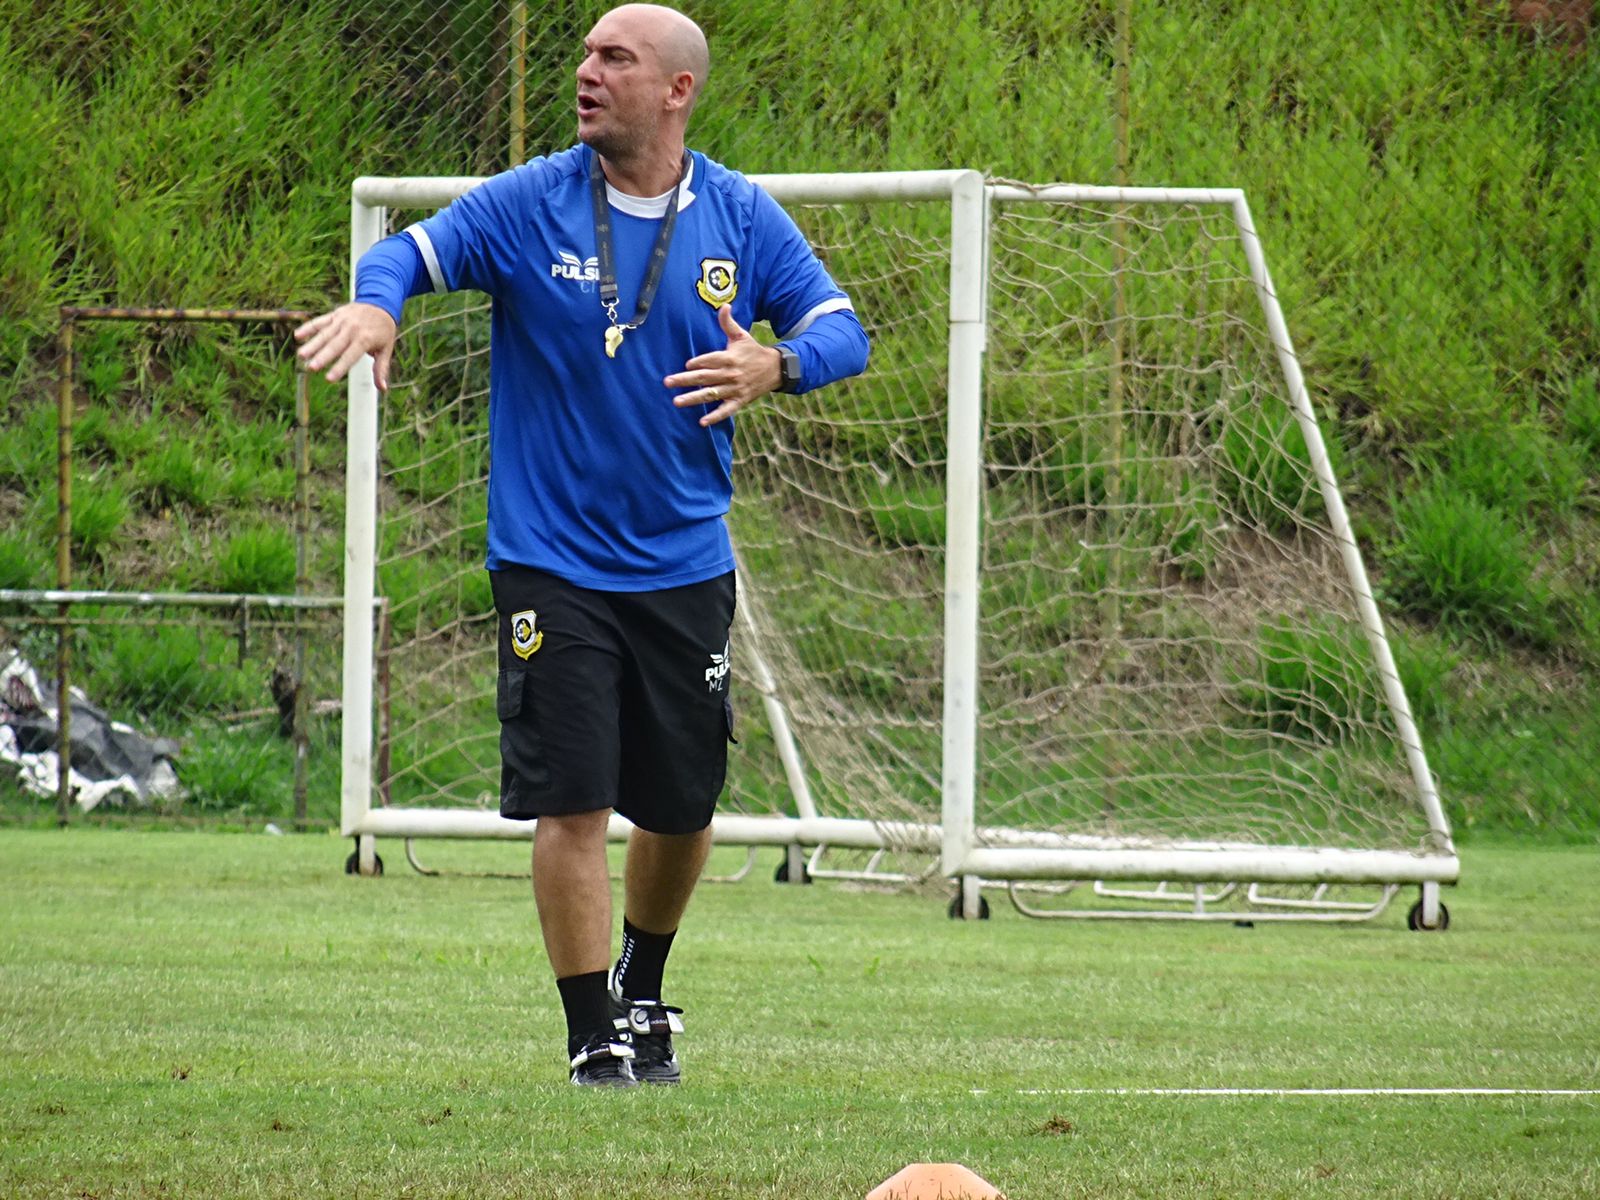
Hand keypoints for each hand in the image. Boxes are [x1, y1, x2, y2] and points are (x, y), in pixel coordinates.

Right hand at [294, 303, 397, 389]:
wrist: (380, 302)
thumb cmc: (383, 330)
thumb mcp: (386, 349)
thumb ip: (381, 368)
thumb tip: (382, 388)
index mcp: (365, 339)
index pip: (350, 356)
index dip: (339, 368)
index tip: (329, 378)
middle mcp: (352, 329)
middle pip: (334, 345)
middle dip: (322, 357)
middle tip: (311, 367)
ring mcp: (342, 321)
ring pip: (325, 334)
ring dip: (312, 344)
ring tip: (301, 355)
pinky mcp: (335, 314)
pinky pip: (320, 321)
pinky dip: (309, 327)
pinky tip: (298, 335)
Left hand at [664, 305, 780, 426]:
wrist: (775, 369)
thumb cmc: (753, 351)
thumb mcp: (741, 336)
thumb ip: (728, 323)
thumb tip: (725, 305)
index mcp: (729, 357)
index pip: (711, 360)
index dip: (699, 362)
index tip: (687, 365)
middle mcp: (731, 374)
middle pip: (705, 377)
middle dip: (685, 380)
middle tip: (668, 382)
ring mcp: (735, 389)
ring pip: (711, 394)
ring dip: (694, 398)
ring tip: (677, 402)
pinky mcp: (740, 401)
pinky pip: (726, 410)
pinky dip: (715, 417)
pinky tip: (702, 422)